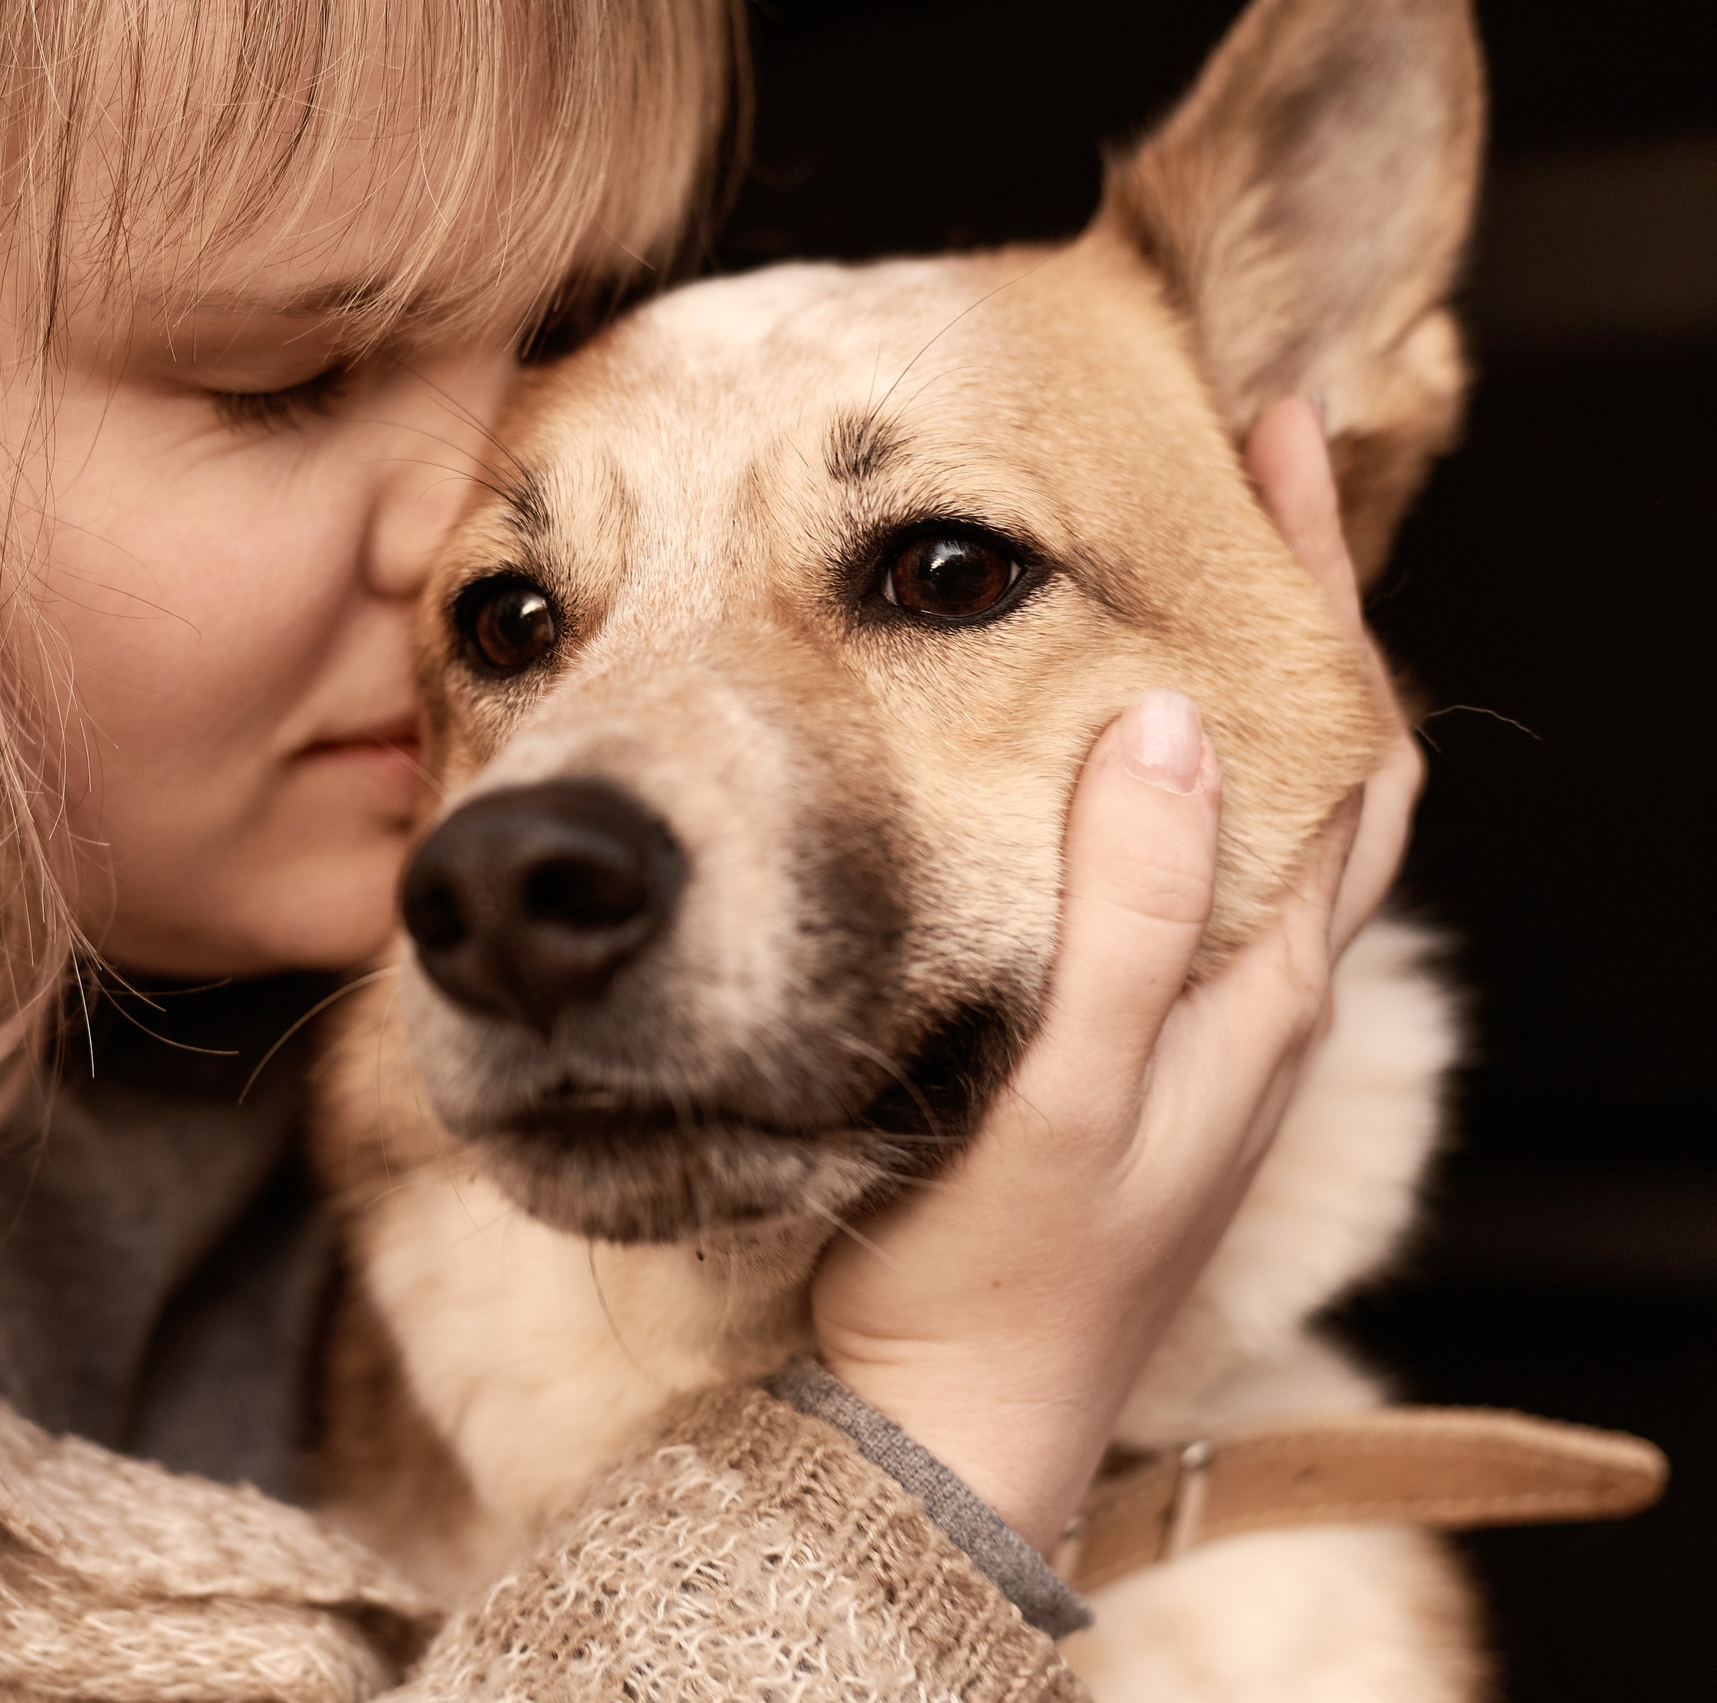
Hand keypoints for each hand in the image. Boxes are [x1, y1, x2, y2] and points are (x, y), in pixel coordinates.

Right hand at [807, 397, 1423, 1552]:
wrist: (952, 1412)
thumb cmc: (1006, 1269)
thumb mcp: (1080, 1091)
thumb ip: (1135, 914)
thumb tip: (1175, 720)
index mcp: (1262, 984)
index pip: (1338, 745)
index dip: (1315, 587)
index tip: (1263, 438)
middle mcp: (1248, 989)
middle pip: (1317, 758)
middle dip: (1291, 605)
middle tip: (1228, 465)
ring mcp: (1188, 1021)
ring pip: (1250, 813)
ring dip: (1237, 681)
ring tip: (1166, 576)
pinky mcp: (1119, 1046)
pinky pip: (1177, 872)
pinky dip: (1164, 772)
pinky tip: (1087, 753)